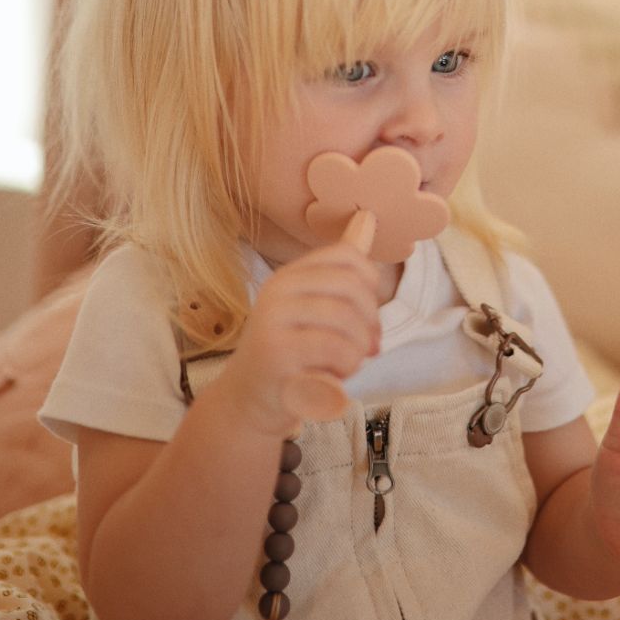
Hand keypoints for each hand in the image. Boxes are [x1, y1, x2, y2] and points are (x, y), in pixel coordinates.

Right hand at [216, 243, 381, 432]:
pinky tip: (332, 376)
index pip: (348, 256)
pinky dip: (346, 367)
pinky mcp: (276, 351)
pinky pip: (337, 348)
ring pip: (349, 321)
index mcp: (290, 276)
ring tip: (344, 364)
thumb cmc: (292, 356)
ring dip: (359, 350)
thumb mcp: (316, 308)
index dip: (370, 285)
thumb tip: (367, 217)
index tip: (365, 315)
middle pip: (353, 287)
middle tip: (365, 347)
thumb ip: (342, 269)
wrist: (248, 402)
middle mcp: (277, 290)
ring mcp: (273, 319)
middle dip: (370, 322)